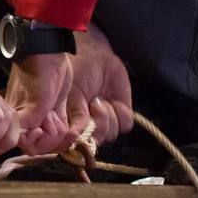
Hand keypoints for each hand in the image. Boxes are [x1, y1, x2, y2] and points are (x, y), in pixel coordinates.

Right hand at [7, 52, 74, 155]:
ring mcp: (43, 118)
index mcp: (18, 120)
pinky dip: (70, 133)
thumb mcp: (35, 101)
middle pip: (43, 146)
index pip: (27, 145)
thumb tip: (24, 141)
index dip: (37, 141)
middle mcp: (29, 122)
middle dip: (52, 136)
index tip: (41, 127)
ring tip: (58, 116)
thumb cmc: (38, 75)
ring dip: (62, 133)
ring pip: (55, 141)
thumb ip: (29, 122)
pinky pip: (63, 132)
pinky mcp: (55, 112)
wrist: (48, 55)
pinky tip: (73, 128)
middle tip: (51, 117)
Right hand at [65, 24, 133, 145]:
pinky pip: (125, 124)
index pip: (78, 144)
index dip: (82, 140)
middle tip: (93, 103)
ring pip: (111, 134)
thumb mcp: (72, 93)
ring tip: (100, 98)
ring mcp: (106, 120)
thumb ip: (75, 115)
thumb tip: (75, 136)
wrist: (95, 54)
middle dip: (98, 124)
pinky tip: (112, 99)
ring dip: (108, 116)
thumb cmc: (78, 71)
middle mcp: (89, 125)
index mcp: (72, 122)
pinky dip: (120, 112)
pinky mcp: (121, 113)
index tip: (83, 127)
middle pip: (97, 142)